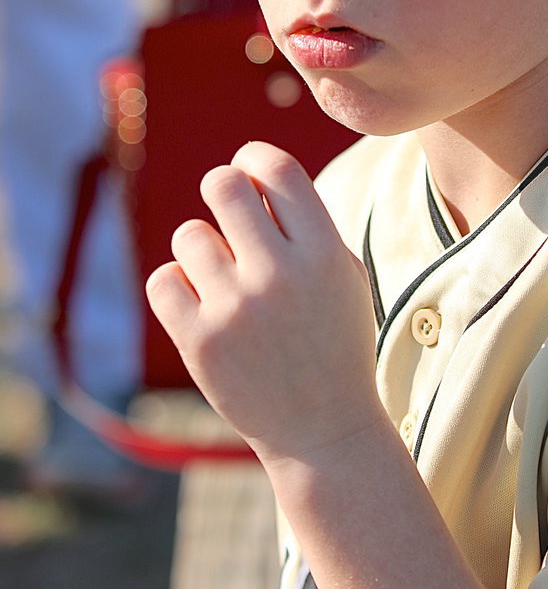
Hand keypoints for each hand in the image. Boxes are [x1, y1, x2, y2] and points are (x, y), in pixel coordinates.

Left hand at [146, 142, 381, 462]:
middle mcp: (280, 276)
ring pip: (190, 235)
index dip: (253, 158)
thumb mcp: (342, 276)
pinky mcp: (200, 342)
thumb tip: (250, 170)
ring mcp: (236, 309)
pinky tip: (203, 306)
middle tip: (228, 213)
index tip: (247, 170)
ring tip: (226, 281)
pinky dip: (178, 288)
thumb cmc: (333, 341)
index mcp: (324, 253)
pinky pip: (164, 279)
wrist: (324, 430)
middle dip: (221, 190)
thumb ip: (306, 223)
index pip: (277, 169)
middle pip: (223, 185)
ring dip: (203, 250)